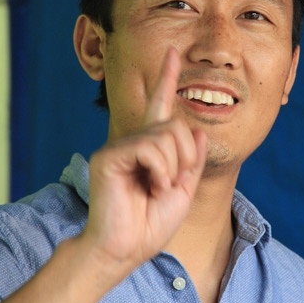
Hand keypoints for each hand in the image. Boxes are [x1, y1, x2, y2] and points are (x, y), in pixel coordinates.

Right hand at [80, 47, 206, 282]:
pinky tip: (150, 187)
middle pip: (175, 125)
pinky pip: (150, 148)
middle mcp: (132, 142)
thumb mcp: (182, 190)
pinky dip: (161, 171)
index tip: (173, 53)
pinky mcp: (109, 155)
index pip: (159, 106)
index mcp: (149, 148)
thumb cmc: (150, 224)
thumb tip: (195, 131)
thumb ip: (190, 160)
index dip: (167, 79)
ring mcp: (118, 146)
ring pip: (166, 136)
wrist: (125, 249)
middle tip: (172, 184)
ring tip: (158, 188)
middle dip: (186, 158)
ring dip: (174, 169)